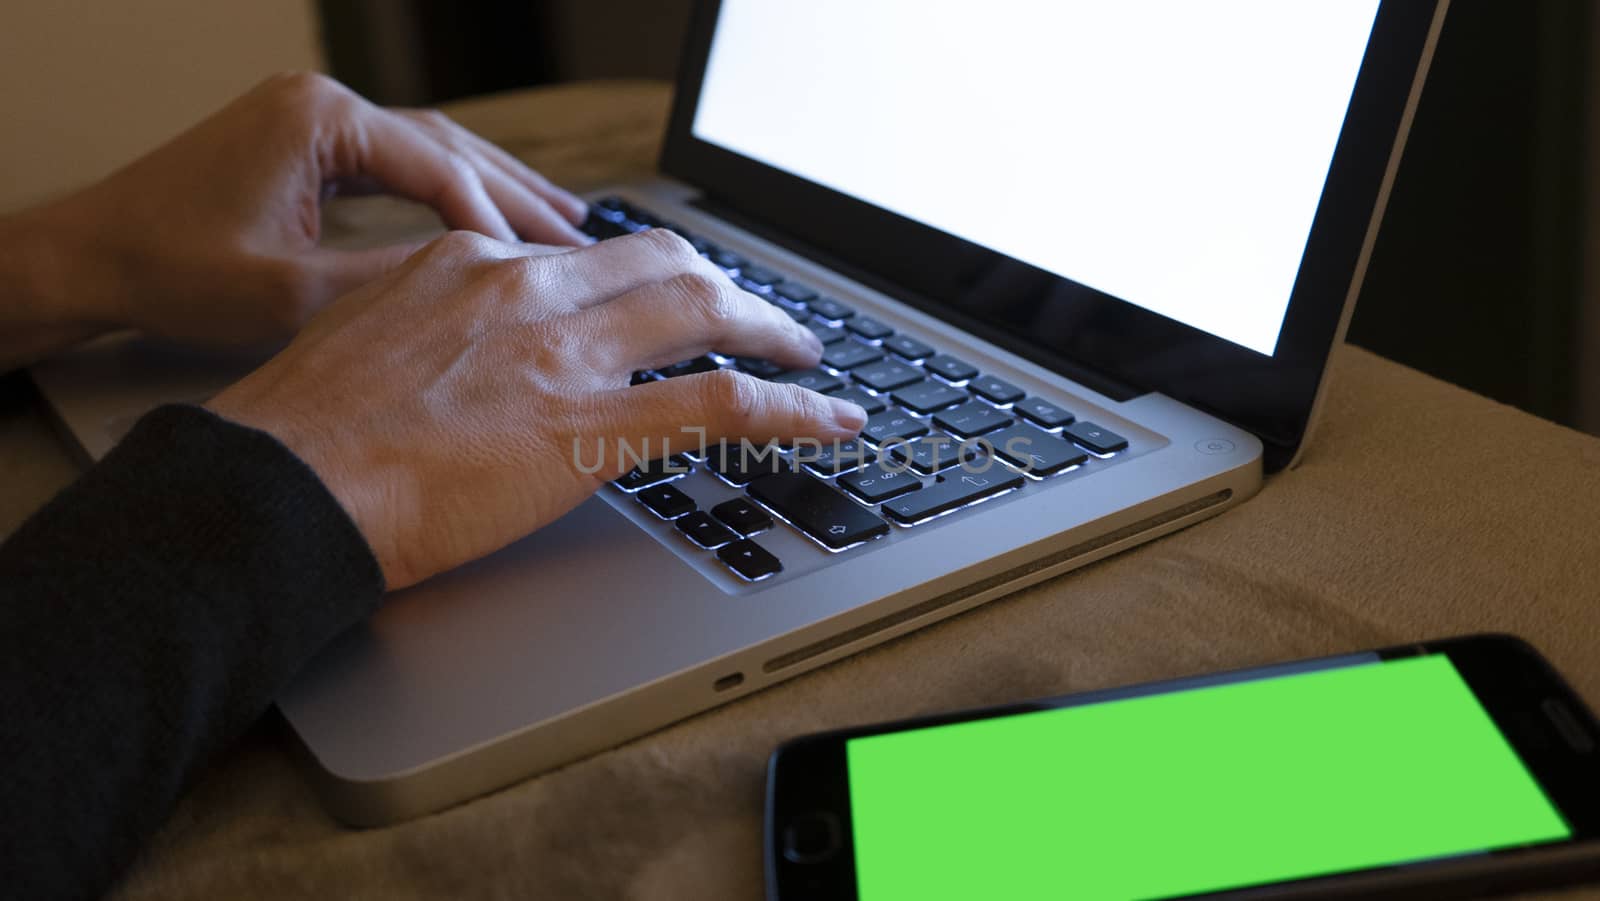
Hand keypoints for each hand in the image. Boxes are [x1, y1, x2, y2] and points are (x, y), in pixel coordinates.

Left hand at [17, 71, 589, 351]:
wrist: (93, 256)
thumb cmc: (172, 269)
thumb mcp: (293, 293)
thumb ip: (389, 281)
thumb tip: (474, 287)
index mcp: (319, 122)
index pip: (439, 168)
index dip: (499, 224)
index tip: (548, 270)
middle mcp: (322, 107)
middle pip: (451, 146)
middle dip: (520, 196)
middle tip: (584, 238)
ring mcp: (316, 120)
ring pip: (434, 148)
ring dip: (497, 186)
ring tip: (562, 222)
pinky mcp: (309, 144)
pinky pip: (402, 162)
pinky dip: (453, 190)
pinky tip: (489, 214)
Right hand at [207, 229, 868, 588]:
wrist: (282, 487)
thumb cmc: (306, 434)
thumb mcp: (372, 341)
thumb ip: (443, 329)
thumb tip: (485, 353)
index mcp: (470, 261)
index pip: (585, 258)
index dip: (641, 283)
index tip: (663, 304)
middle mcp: (528, 287)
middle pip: (663, 262)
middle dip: (725, 288)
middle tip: (759, 318)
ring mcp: (567, 353)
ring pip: (707, 312)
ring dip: (772, 331)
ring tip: (808, 358)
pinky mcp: (593, 426)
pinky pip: (724, 403)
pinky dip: (792, 409)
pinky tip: (829, 420)